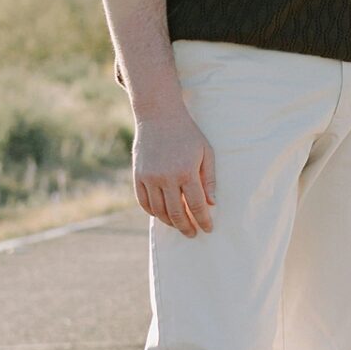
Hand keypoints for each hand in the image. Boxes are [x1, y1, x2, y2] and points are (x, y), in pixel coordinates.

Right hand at [133, 103, 215, 235]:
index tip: (208, 229)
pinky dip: (153, 212)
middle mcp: (166, 178)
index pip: (196, 205)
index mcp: (186, 172)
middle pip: (176, 213)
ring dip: (170, 222)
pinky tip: (162, 215)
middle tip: (193, 233)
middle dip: (187, 227)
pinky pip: (144, 202)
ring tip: (179, 226)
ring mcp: (149, 177)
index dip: (203, 220)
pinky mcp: (138, 176)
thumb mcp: (206, 152)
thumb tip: (212, 203)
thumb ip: (210, 178)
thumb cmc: (187, 133)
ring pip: (159, 211)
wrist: (159, 115)